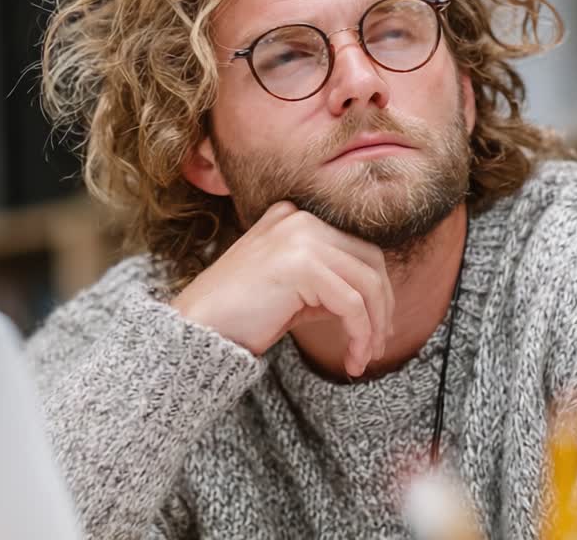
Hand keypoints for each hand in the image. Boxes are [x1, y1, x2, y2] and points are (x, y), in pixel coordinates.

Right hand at [170, 201, 395, 376]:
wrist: (195, 329)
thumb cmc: (239, 315)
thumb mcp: (292, 289)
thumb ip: (327, 282)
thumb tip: (375, 300)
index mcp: (295, 217)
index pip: (357, 249)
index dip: (376, 291)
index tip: (375, 329)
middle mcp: (300, 219)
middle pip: (370, 262)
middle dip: (381, 308)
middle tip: (377, 347)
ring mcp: (300, 237)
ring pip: (366, 284)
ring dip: (373, 327)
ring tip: (364, 358)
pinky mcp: (301, 264)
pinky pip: (351, 304)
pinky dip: (361, 335)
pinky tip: (354, 358)